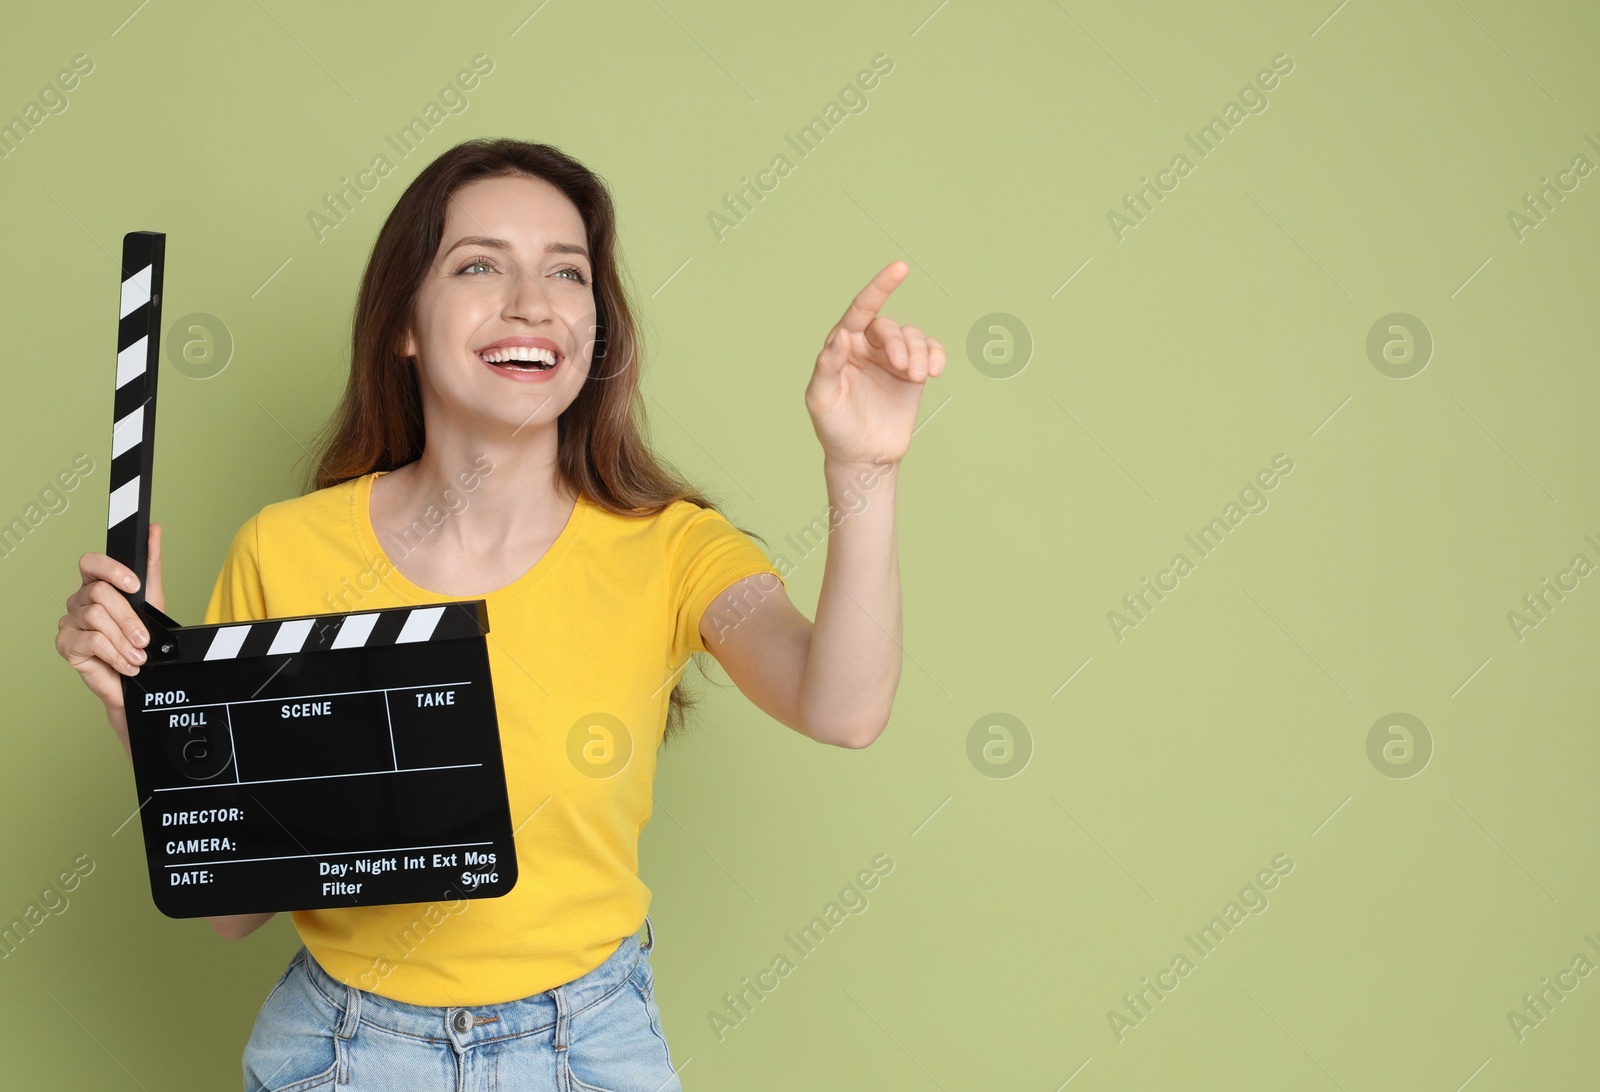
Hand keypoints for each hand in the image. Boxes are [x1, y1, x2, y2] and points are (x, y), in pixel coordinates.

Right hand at [56, 523, 164, 711]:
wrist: (140, 679)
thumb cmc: (143, 639)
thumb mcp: (153, 599)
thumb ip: (151, 564)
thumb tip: (154, 529)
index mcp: (97, 584)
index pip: (91, 563)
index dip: (111, 570)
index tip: (134, 585)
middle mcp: (80, 599)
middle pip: (100, 594)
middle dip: (129, 618)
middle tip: (144, 639)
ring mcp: (70, 621)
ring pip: (96, 618)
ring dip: (124, 640)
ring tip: (138, 655)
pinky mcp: (65, 643)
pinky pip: (90, 641)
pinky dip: (114, 654)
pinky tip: (125, 664)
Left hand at [805, 260, 944, 466]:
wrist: (862, 457)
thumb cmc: (835, 428)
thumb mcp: (821, 399)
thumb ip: (827, 366)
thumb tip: (840, 335)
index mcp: (842, 345)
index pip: (861, 309)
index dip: (880, 287)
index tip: (900, 268)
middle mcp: (867, 347)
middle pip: (889, 327)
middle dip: (899, 343)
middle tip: (904, 369)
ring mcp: (892, 359)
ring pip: (913, 337)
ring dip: (919, 352)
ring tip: (918, 377)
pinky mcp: (913, 374)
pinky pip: (931, 351)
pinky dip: (937, 355)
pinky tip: (935, 370)